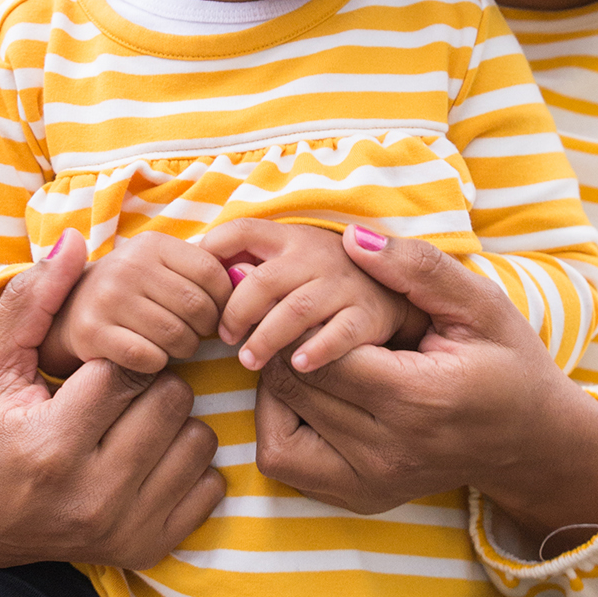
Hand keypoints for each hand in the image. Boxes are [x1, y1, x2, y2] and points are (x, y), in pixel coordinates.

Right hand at [0, 231, 222, 570]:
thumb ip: (32, 301)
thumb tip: (74, 242)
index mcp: (51, 445)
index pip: (129, 367)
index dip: (121, 351)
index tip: (102, 361)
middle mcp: (92, 496)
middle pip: (172, 400)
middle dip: (152, 381)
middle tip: (119, 389)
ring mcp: (123, 529)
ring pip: (198, 439)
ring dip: (174, 419)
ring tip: (133, 419)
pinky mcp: (147, 549)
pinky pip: (209, 485)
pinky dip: (188, 464)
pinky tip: (150, 455)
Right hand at [40, 231, 232, 377]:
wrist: (68, 310)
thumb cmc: (132, 291)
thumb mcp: (160, 267)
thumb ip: (199, 269)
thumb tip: (248, 279)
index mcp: (152, 244)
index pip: (212, 273)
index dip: (225, 300)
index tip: (218, 313)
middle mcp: (128, 266)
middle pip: (198, 307)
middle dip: (206, 329)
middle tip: (196, 335)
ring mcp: (107, 299)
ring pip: (176, 336)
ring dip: (184, 349)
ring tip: (175, 346)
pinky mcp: (92, 333)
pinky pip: (149, 358)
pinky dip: (158, 364)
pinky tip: (151, 358)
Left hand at [199, 218, 415, 372]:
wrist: (398, 290)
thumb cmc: (327, 278)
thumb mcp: (293, 259)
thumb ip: (253, 261)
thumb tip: (203, 265)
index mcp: (292, 238)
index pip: (243, 231)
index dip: (214, 250)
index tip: (199, 284)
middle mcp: (316, 257)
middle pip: (264, 280)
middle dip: (236, 311)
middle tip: (225, 338)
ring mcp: (343, 286)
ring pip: (295, 310)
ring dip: (266, 338)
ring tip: (249, 361)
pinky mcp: (368, 315)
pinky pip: (339, 334)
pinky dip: (316, 350)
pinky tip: (298, 365)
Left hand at [255, 226, 597, 548]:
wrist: (533, 442)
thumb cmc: (509, 364)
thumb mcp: (481, 304)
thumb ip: (417, 269)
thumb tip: (352, 238)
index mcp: (417, 397)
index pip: (315, 355)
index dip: (298, 319)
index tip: (304, 294)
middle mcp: (389, 450)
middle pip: (292, 389)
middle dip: (280, 347)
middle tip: (293, 317)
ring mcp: (372, 482)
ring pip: (278, 427)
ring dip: (277, 386)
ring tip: (301, 355)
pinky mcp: (361, 497)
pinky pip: (286, 462)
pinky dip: (281, 424)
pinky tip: (308, 395)